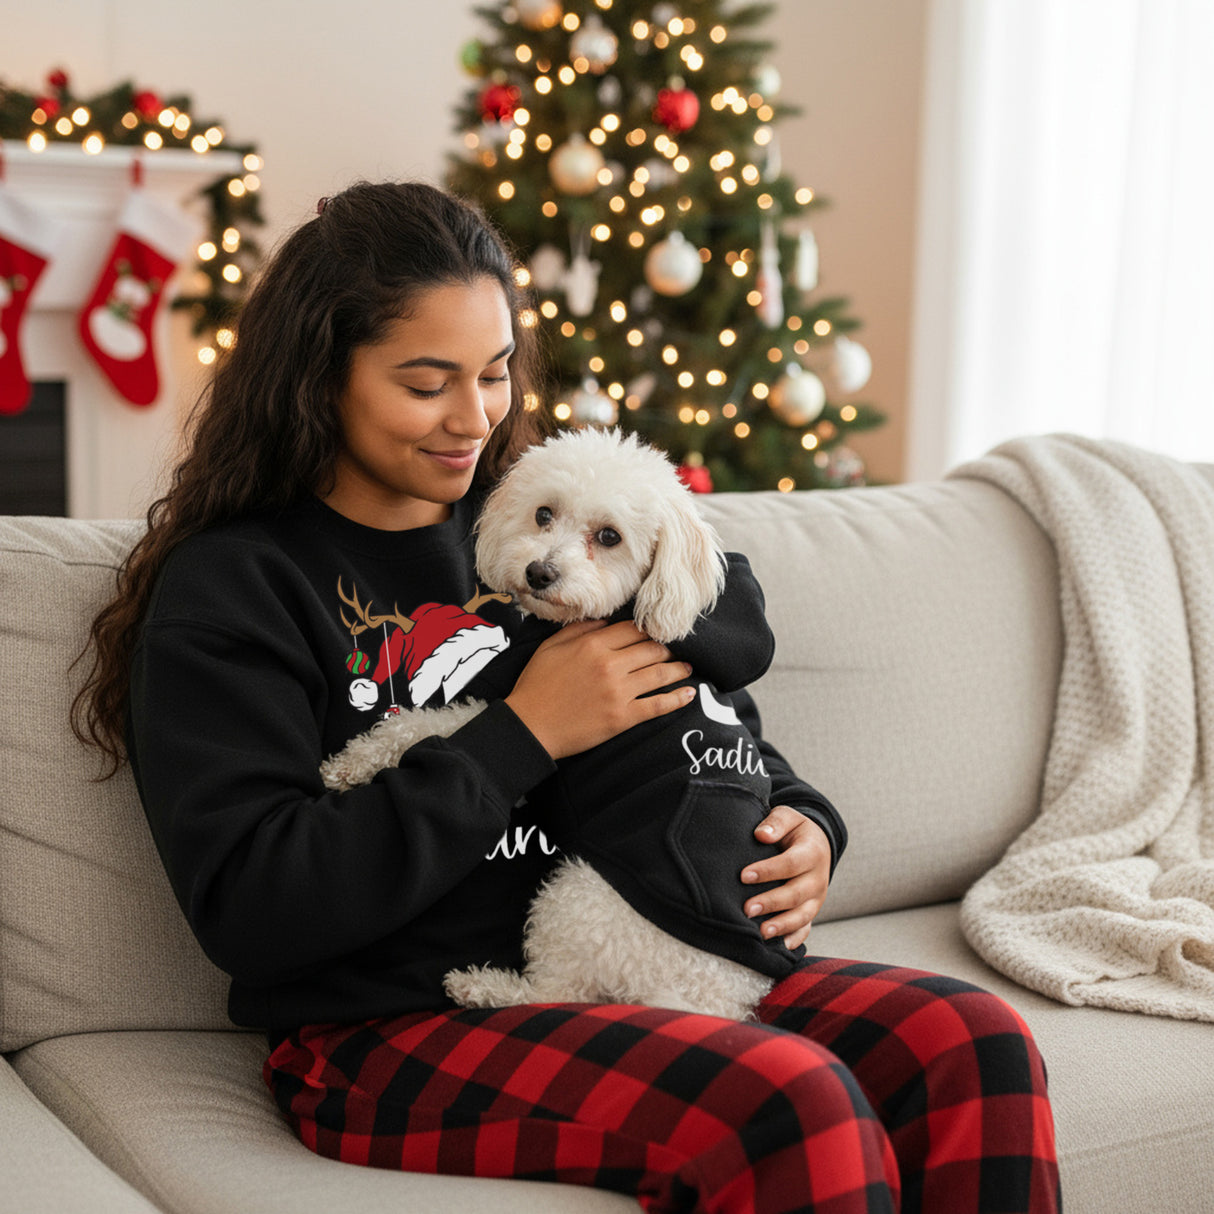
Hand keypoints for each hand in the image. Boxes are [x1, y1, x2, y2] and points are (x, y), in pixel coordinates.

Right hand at [506, 619, 694, 759]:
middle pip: (651, 648)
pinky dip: (678, 699)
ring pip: (660, 673)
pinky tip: (689, 694)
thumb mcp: (551, 647)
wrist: (530, 726)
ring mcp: (619, 692)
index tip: (656, 631)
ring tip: (687, 667)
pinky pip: (658, 705)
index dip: (647, 629)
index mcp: (593, 645)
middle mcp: (610, 665)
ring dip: (678, 668)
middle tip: (674, 649)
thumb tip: (606, 620)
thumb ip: (579, 629)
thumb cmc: (536, 686)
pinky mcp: (624, 717)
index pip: (632, 629)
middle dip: (666, 647)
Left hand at [741, 807, 831, 948]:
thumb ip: (776, 823)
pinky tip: (781, 946)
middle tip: (747, 909)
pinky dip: (796, 938)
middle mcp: (818, 878)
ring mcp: (816, 897)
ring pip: (803, 915)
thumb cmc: (795, 830)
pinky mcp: (811, 910)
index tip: (744, 876)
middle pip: (796, 894)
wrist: (816, 843)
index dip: (768, 871)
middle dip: (772, 902)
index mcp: (812, 852)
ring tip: (762, 932)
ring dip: (783, 925)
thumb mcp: (788, 817)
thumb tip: (761, 835)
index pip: (791, 864)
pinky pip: (807, 927)